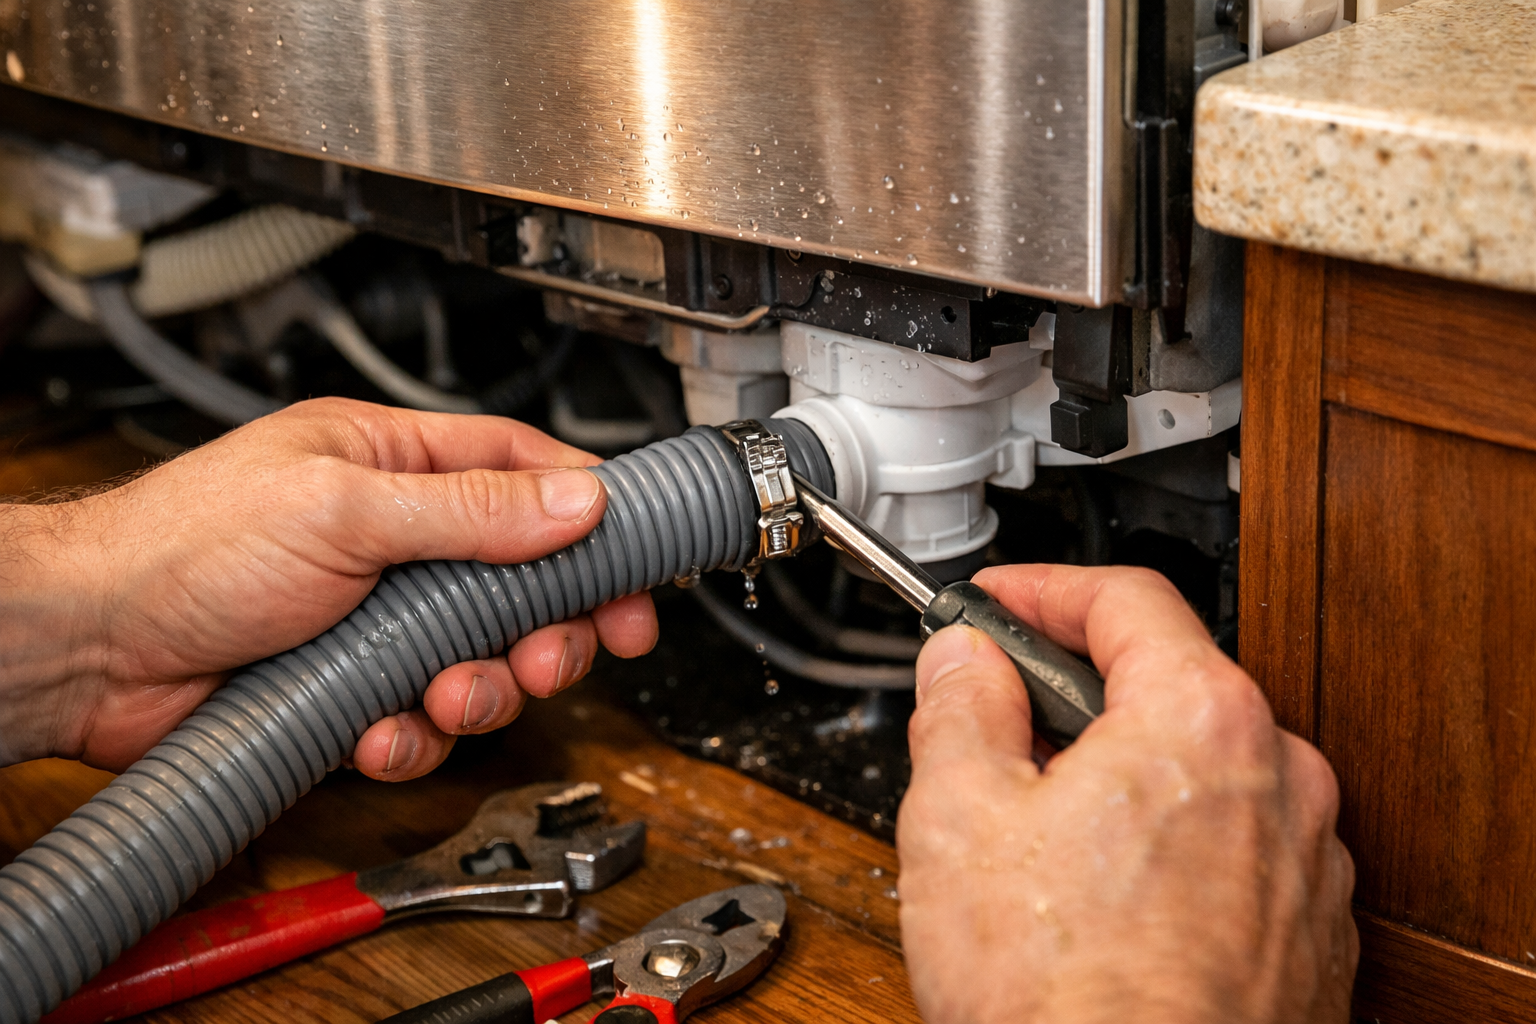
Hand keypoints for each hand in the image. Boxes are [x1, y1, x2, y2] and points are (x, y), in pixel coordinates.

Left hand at [0, 397, 657, 775]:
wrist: (88, 649)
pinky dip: (411, 736)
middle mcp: (397, 540)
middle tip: (552, 654)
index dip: (590, 518)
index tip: (637, 561)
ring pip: (479, 661)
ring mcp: (376, 618)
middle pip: (522, 582)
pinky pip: (419, 721)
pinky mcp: (351, 688)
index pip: (525, 474)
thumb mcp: (344, 508)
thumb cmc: (184, 546)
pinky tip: (381, 728)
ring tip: (450, 694)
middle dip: (546, 628)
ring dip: (479, 690)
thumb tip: (575, 503)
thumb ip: (469, 509)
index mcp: (396, 465)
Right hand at [896, 565, 1356, 1023]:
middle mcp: (1279, 778)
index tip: (1000, 602)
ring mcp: (1305, 861)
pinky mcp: (1308, 933)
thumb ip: (959, 708)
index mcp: (1201, 720)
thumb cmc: (1066, 994)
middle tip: (1001, 719)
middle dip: (1077, 690)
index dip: (1044, 589)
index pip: (1125, 598)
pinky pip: (1233, 847)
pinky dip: (1170, 842)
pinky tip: (1102, 897)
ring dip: (1124, 771)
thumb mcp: (960, 816)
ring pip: (1202, 771)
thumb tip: (962, 661)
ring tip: (1042, 828)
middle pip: (1168, 682)